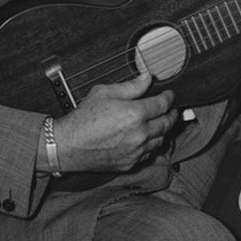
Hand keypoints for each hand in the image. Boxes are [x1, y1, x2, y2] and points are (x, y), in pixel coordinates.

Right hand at [42, 72, 177, 174]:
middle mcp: (139, 134)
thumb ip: (130, 86)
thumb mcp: (104, 92)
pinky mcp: (130, 162)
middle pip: (167, 123)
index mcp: (135, 114)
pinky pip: (148, 153)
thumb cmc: (83, 118)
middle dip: (172, 114)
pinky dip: (151, 144)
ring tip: (160, 122)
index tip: (169, 95)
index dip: (169, 97)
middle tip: (172, 109)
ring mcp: (136, 151)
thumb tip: (147, 78)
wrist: (67, 145)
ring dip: (163, 130)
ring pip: (160, 140)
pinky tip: (146, 138)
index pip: (163, 104)